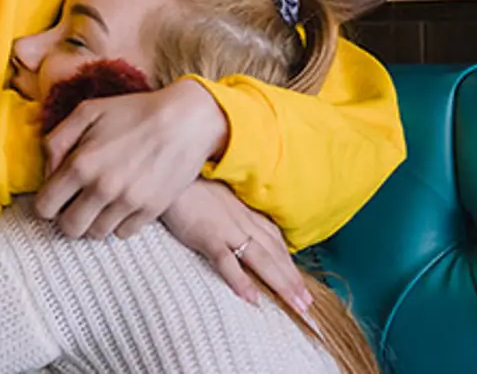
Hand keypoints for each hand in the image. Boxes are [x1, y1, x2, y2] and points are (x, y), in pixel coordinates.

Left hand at [34, 79, 227, 239]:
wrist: (186, 120)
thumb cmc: (135, 111)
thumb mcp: (88, 112)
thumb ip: (57, 140)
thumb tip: (48, 171)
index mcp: (81, 164)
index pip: (44, 208)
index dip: (48, 202)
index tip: (58, 195)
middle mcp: (102, 188)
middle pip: (69, 228)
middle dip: (68, 217)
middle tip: (78, 202)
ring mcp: (128, 203)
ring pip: (96, 234)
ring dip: (95, 220)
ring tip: (103, 201)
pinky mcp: (150, 211)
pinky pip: (123, 233)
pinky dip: (120, 222)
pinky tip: (124, 202)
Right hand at [162, 178, 312, 317]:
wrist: (169, 173)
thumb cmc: (187, 185)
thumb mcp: (214, 197)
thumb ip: (229, 213)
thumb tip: (238, 231)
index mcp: (244, 211)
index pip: (274, 240)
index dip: (289, 262)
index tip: (301, 283)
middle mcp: (241, 220)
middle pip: (273, 252)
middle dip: (292, 279)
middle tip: (307, 303)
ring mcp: (225, 228)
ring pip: (260, 258)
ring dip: (280, 282)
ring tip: (296, 304)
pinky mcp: (206, 235)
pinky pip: (226, 260)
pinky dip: (240, 280)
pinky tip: (252, 298)